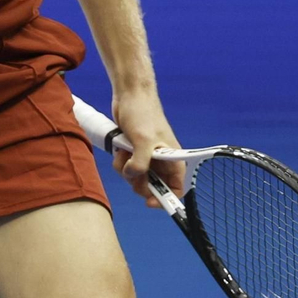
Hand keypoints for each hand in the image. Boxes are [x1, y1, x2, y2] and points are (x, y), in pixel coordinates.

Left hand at [110, 87, 184, 209]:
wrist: (129, 95)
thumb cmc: (143, 114)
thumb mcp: (143, 141)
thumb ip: (141, 163)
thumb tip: (134, 177)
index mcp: (173, 160)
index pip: (176, 188)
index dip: (165, 199)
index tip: (149, 202)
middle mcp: (162, 161)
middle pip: (153, 188)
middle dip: (139, 182)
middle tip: (131, 170)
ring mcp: (147, 157)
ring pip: (136, 179)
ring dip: (126, 170)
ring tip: (125, 152)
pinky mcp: (134, 153)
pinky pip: (126, 169)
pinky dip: (120, 162)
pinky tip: (120, 148)